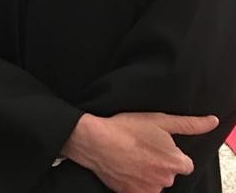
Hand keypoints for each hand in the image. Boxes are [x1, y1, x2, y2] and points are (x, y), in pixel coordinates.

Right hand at [62, 112, 218, 191]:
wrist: (95, 141)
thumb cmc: (126, 129)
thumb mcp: (159, 120)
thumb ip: (189, 124)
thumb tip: (211, 122)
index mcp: (176, 162)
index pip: (184, 163)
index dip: (170, 153)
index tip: (156, 145)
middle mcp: (166, 179)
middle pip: (169, 173)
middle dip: (159, 163)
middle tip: (141, 148)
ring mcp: (149, 189)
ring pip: (154, 182)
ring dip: (146, 173)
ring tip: (130, 157)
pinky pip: (140, 189)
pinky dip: (134, 181)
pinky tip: (125, 167)